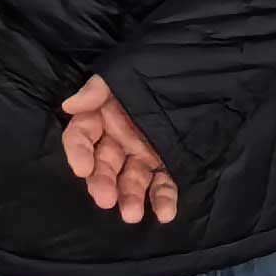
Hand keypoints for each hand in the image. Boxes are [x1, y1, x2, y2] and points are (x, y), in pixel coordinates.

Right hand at [59, 76, 181, 225]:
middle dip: (103, 183)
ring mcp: (145, 151)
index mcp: (105, 113)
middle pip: (104, 164)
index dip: (79, 152)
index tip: (83, 169)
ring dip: (131, 197)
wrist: (205, 64)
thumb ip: (98, 88)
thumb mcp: (129, 67)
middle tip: (106, 199)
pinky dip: (163, 199)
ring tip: (133, 214)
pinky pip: (163, 183)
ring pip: (132, 179)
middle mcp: (121, 136)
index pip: (82, 136)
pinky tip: (166, 212)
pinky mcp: (169, 161)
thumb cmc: (161, 61)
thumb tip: (70, 105)